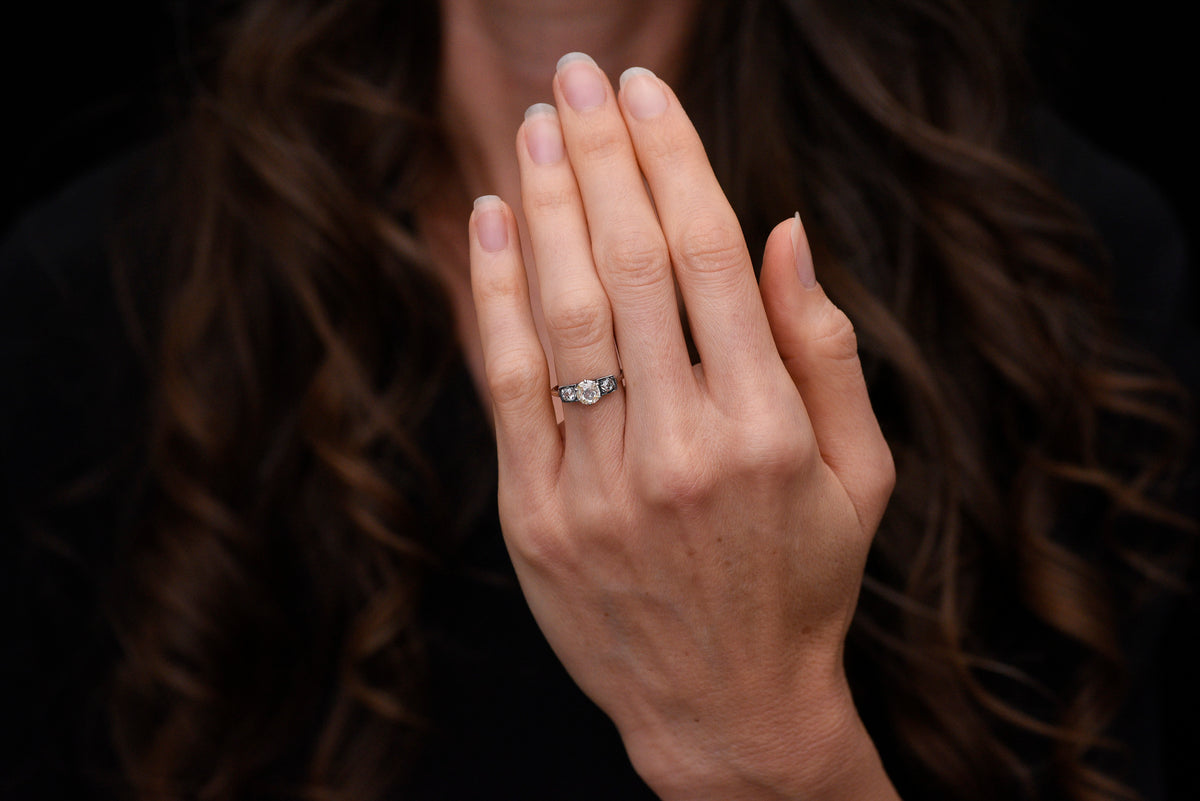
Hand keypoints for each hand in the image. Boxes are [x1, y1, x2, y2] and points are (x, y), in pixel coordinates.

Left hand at [468, 54, 896, 799]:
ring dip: (546, 204)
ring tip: (534, 125)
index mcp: (767, 428)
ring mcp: (600, 485)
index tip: (648, 93)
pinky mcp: (536, 517)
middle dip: (602, 154)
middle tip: (580, 76)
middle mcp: (682, 447)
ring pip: (563, 311)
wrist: (724, 706)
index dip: (674, 160)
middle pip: (629, 264)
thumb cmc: (802, 582)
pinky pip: (508, 383)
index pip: (708, 258)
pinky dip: (495, 293)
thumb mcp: (859, 475)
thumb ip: (825, 352)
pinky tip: (491, 220)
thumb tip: (784, 229)